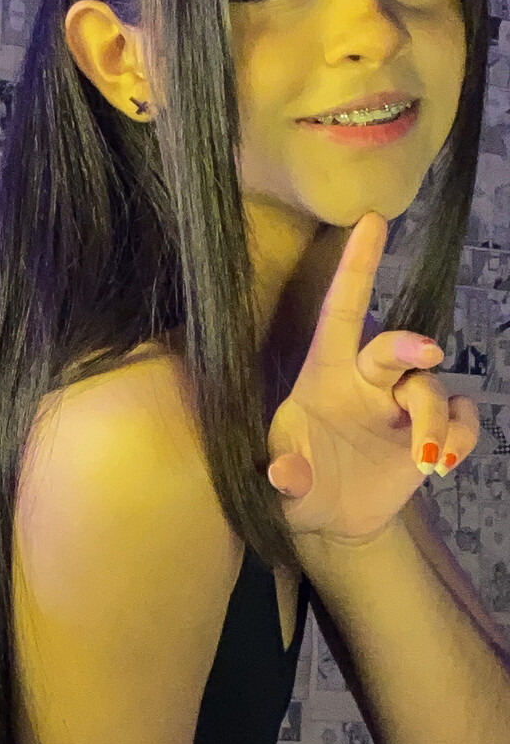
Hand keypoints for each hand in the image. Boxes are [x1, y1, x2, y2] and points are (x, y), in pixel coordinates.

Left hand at [264, 212, 478, 545]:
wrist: (334, 522)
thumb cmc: (300, 488)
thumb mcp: (283, 489)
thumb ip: (284, 478)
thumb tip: (287, 473)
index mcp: (325, 377)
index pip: (341, 314)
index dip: (356, 269)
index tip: (371, 221)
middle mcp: (366, 382)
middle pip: (393, 347)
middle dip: (411, 345)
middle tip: (426, 355)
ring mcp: (400, 405)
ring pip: (431, 390)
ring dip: (434, 422)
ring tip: (427, 460)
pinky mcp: (430, 431)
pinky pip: (460, 418)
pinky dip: (459, 437)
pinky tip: (441, 463)